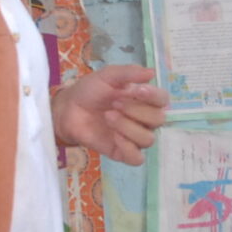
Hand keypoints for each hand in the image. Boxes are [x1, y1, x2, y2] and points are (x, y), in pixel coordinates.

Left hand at [51, 63, 167, 164]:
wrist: (69, 109)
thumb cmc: (91, 91)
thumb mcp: (108, 76)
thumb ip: (128, 73)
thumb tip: (151, 73)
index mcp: (144, 100)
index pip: (163, 101)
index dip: (154, 96)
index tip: (138, 90)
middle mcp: (144, 120)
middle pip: (158, 120)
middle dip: (136, 110)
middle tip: (114, 103)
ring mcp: (134, 138)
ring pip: (148, 139)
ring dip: (128, 127)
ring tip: (108, 116)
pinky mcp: (123, 153)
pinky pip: (137, 158)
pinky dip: (128, 147)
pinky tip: (114, 136)